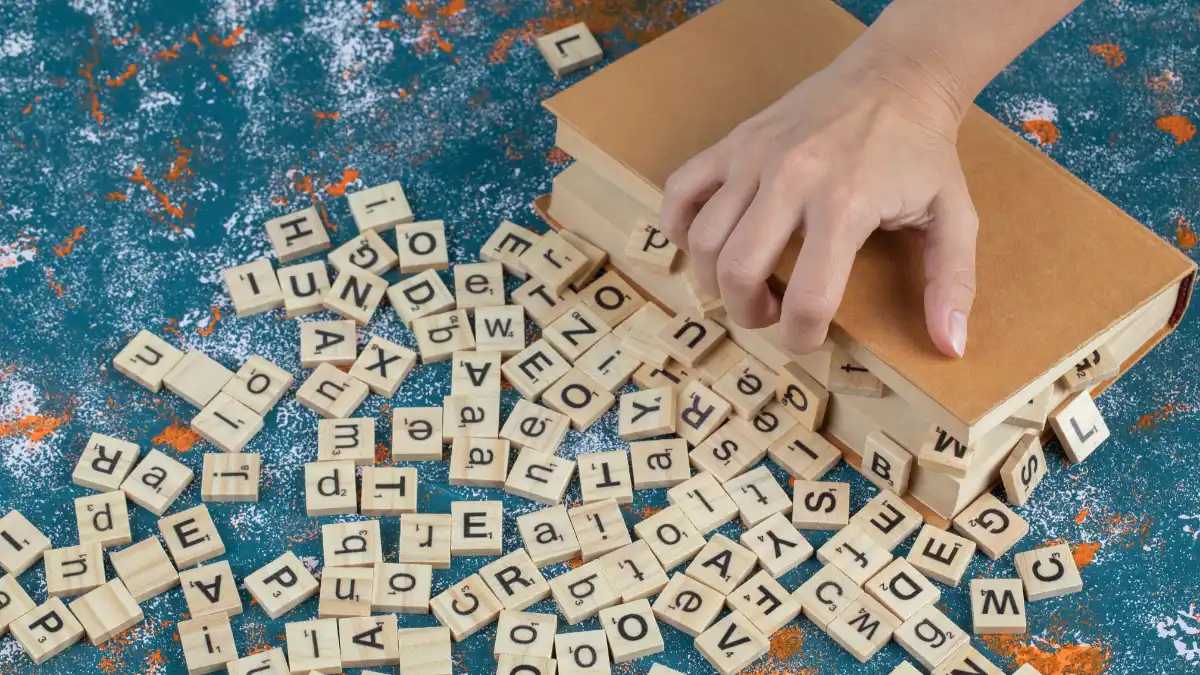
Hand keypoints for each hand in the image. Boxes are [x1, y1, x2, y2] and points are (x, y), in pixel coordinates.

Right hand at [658, 48, 977, 357]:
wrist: (896, 76)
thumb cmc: (922, 151)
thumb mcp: (954, 216)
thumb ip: (952, 282)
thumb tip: (950, 345)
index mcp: (846, 204)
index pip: (807, 298)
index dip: (802, 336)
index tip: (809, 338)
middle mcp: (791, 180)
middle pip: (739, 273)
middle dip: (749, 313)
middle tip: (770, 313)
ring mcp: (754, 157)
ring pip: (702, 240)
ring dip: (714, 279)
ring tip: (743, 283)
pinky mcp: (733, 142)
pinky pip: (680, 191)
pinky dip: (677, 226)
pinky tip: (705, 243)